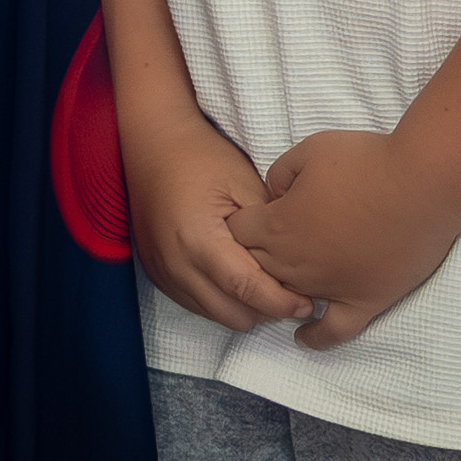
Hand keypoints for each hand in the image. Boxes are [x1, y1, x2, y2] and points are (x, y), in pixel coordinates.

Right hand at [120, 112, 312, 333]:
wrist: (153, 145)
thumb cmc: (202, 158)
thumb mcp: (245, 185)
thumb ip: (269, 230)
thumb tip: (295, 266)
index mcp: (198, 240)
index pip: (246, 290)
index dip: (281, 303)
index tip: (307, 302)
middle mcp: (176, 264)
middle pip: (231, 314)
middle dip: (265, 310)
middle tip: (290, 294)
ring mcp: (163, 271)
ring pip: (214, 314)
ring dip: (242, 307)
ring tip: (264, 284)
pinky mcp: (156, 273)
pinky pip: (195, 304)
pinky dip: (219, 299)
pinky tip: (237, 278)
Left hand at [228, 129, 460, 348]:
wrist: (423, 184)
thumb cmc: (366, 162)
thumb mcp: (308, 152)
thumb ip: (279, 175)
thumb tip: (273, 197)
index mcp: (277, 226)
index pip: (237, 234)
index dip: (242, 221)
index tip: (257, 213)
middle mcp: (296, 264)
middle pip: (255, 268)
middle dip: (254, 255)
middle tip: (269, 243)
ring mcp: (330, 287)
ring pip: (287, 298)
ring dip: (278, 290)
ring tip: (280, 282)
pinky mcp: (365, 301)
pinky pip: (334, 331)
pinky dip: (317, 337)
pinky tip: (305, 336)